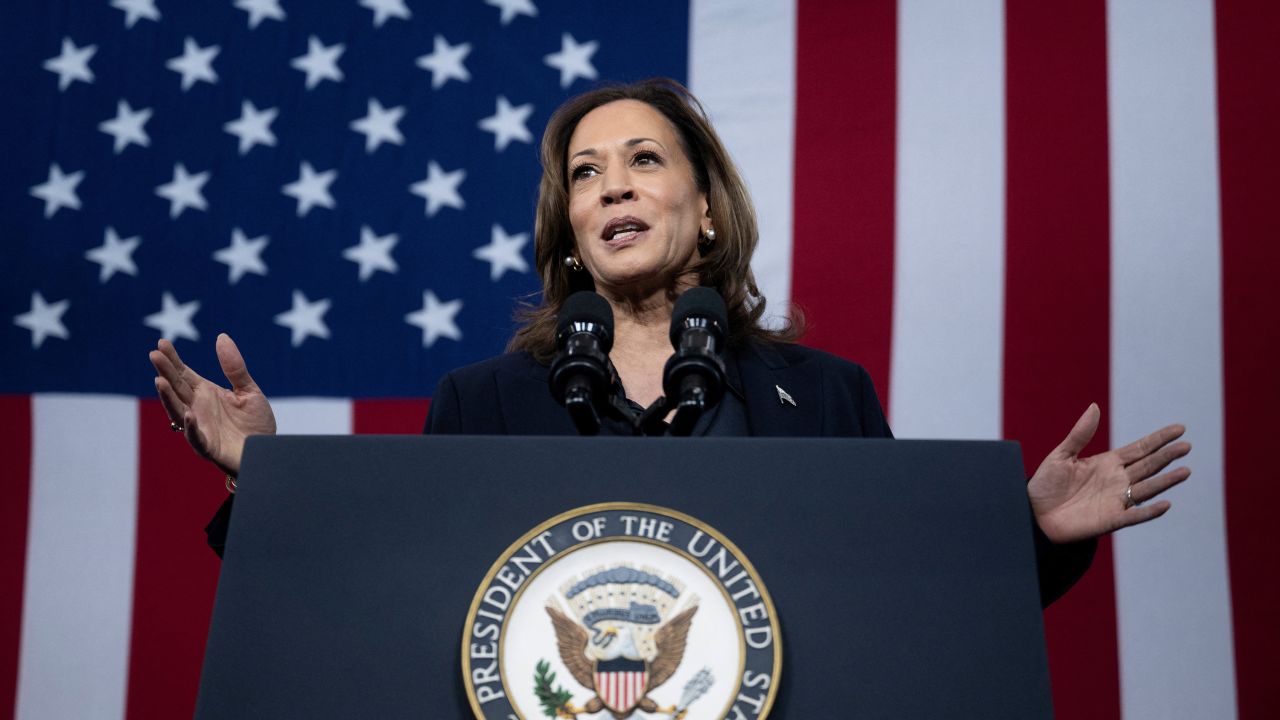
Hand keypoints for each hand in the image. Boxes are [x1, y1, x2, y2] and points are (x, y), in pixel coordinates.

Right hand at [149, 333, 275, 475]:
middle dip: (165, 372)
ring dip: (168, 398)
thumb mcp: (248, 391)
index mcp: (205, 393)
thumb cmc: (255, 424)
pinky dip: (190, 427)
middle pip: (177, 388)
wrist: (267, 452)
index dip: (172, 359)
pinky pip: (195, 437)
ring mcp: (199, 427)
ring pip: (178, 411)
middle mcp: (197, 409)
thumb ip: (234, 368)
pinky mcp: (208, 447)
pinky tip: (188, 414)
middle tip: (154, 355)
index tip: (161, 343)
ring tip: (160, 381)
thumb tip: (221, 336)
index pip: (183, 373)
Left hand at [1028, 403, 1190, 543]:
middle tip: (1186, 445)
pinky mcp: (1111, 520)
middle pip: (1148, 466)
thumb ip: (1080, 434)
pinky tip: (1165, 504)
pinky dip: (1149, 511)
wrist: (1034, 513)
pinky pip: (1134, 515)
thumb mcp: (1061, 455)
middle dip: (1167, 456)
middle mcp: (1117, 480)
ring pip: (1147, 489)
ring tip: (1185, 471)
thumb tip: (1094, 407)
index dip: (1159, 439)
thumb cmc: (1046, 484)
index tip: (1180, 429)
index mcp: (1107, 463)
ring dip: (1165, 481)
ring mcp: (1116, 500)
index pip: (1140, 448)